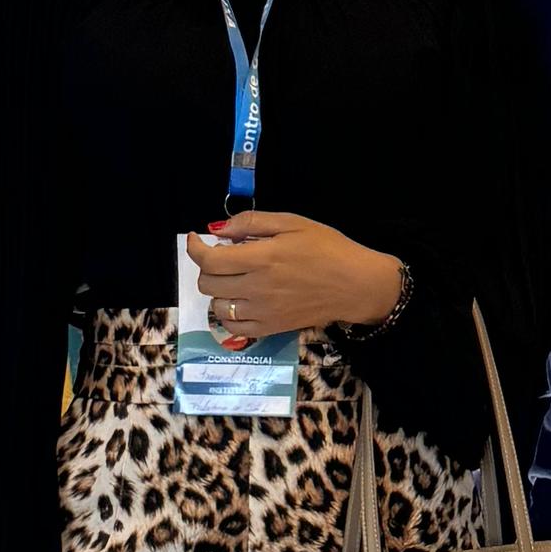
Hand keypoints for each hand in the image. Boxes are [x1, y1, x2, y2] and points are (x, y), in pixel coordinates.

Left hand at [191, 211, 404, 344]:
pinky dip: (230, 314)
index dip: (195, 248)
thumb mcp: (293, 222)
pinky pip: (233, 327)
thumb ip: (252, 222)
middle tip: (225, 257)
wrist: (355, 284)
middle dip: (209, 266)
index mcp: (262, 258)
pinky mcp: (271, 329)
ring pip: (218, 306)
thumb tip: (219, 229)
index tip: (197, 239)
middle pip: (208, 283)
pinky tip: (242, 301)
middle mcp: (257, 288)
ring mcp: (263, 312)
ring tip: (236, 278)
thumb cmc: (328, 248)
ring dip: (219, 289)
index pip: (209, 260)